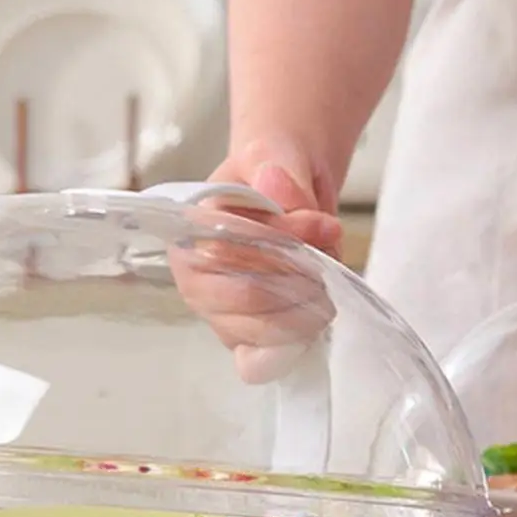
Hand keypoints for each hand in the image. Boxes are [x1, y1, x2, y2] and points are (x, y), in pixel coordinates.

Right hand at [169, 139, 339, 383]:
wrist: (285, 187)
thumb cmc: (270, 174)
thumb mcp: (272, 154)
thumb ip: (275, 168)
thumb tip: (278, 189)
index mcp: (189, 237)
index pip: (228, 258)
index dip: (282, 247)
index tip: (323, 228)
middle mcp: (195, 282)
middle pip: (244, 301)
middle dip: (298, 281)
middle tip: (328, 260)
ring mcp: (219, 315)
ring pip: (258, 334)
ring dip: (304, 311)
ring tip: (324, 283)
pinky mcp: (244, 338)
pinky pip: (258, 362)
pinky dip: (290, 348)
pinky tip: (309, 323)